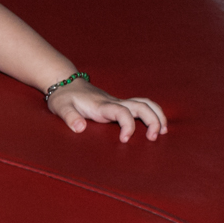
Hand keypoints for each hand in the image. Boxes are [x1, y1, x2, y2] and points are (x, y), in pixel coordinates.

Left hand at [47, 80, 166, 141]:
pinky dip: (151, 113)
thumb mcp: (60, 108)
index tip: (125, 140)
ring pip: (144, 103)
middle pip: (141, 106)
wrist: (64, 82)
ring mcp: (117, 102)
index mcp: (101, 105)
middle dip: (152, 120)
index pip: (122, 112)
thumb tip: (80, 128)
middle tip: (153, 138)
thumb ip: (69, 117)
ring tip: (162, 132)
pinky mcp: (117, 104)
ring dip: (157, 115)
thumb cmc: (63, 97)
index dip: (128, 125)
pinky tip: (156, 125)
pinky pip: (139, 106)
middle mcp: (113, 102)